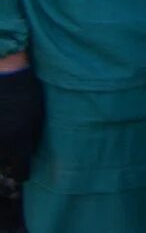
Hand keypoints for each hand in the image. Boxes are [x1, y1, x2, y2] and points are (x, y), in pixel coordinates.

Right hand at [0, 59, 41, 174]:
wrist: (6, 75)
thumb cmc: (26, 94)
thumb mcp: (37, 117)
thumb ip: (32, 138)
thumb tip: (27, 153)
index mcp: (21, 144)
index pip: (21, 172)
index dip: (22, 174)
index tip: (21, 173)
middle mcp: (2, 146)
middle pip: (2, 165)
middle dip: (6, 161)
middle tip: (11, 145)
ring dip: (0, 149)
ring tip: (7, 132)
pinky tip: (2, 126)